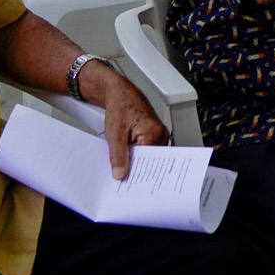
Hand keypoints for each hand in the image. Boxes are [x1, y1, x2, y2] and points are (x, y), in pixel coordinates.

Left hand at [82, 61, 169, 179]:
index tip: (127, 182)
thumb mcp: (114, 133)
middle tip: (123, 176)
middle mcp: (160, 133)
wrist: (119, 91)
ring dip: (137, 160)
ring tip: (124, 163)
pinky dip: (138, 154)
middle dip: (137, 168)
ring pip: (149, 156)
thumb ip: (117, 156)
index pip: (149, 162)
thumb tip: (120, 174)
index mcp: (154, 132)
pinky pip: (148, 149)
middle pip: (151, 160)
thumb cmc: (119, 105)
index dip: (137, 173)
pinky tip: (128, 156)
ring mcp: (159, 134)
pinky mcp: (154, 134)